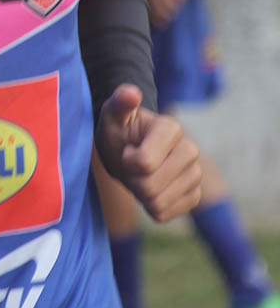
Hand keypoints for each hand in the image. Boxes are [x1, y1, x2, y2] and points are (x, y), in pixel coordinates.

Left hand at [95, 84, 200, 221]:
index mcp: (172, 128)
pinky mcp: (193, 195)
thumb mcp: (112, 115)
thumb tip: (131, 93)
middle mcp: (190, 151)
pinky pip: (164, 214)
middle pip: (150, 187)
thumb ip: (120, 102)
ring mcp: (195, 174)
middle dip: (133, 180)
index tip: (127, 149)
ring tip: (141, 175)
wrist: (129, 149)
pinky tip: (151, 188)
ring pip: (157, 203)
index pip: (145, 163)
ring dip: (140, 194)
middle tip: (132, 166)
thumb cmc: (119, 130)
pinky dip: (150, 206)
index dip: (128, 161)